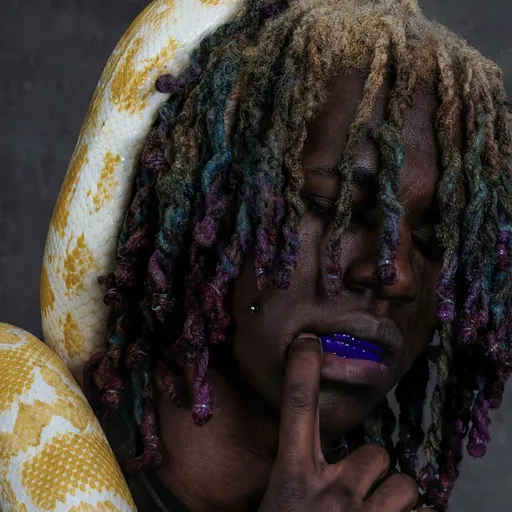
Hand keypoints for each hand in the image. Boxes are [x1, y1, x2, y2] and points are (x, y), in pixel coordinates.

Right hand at [258, 336, 437, 511]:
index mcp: (293, 478)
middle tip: (355, 490)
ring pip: (403, 485)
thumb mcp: (278, 500)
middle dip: (370, 468)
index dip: (303, 368)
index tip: (309, 341)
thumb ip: (292, 474)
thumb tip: (303, 453)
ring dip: (391, 498)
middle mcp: (332, 492)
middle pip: (373, 453)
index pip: (297, 407)